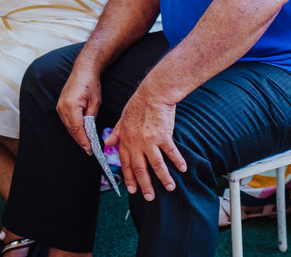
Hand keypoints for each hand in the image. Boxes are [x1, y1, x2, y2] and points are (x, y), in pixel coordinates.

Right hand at [57, 58, 105, 155]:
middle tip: (89, 150)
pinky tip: (81, 134)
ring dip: (77, 136)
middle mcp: (62, 108)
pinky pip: (67, 122)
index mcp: (71, 106)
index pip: (77, 129)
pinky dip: (74, 129)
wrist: (83, 70)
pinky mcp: (60, 107)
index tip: (90, 149)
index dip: (83, 140)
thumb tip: (89, 130)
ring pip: (68, 127)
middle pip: (71, 130)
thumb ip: (91, 117)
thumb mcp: (95, 101)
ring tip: (86, 145)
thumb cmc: (91, 83)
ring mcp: (59, 107)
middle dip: (80, 141)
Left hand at [105, 84, 186, 200]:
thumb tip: (107, 142)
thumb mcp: (122, 118)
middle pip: (140, 169)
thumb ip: (116, 132)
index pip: (126, 164)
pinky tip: (183, 169)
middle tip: (150, 197)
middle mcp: (136, 144)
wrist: (153, 93)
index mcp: (126, 140)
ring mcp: (150, 141)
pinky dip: (177, 162)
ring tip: (170, 188)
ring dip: (163, 179)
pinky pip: (171, 152)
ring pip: (156, 165)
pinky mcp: (163, 136)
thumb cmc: (138, 103)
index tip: (132, 190)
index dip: (129, 178)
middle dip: (145, 186)